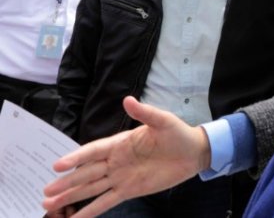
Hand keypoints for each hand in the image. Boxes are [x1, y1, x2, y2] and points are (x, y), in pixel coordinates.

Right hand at [43, 97, 210, 216]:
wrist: (194, 153)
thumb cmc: (177, 133)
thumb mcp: (162, 121)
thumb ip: (145, 113)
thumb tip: (128, 100)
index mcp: (119, 143)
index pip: (92, 151)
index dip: (75, 158)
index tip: (57, 165)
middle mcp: (115, 161)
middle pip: (86, 173)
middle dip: (66, 182)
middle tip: (45, 191)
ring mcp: (120, 177)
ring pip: (90, 188)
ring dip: (71, 197)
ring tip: (48, 205)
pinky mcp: (128, 190)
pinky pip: (106, 201)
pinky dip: (90, 211)